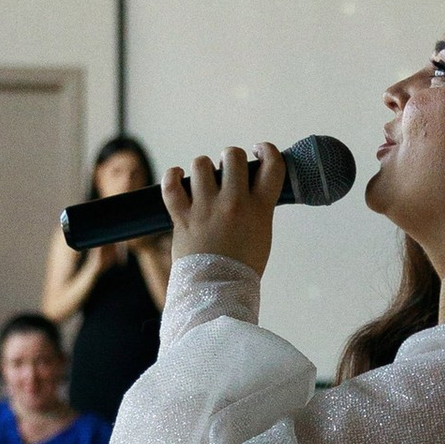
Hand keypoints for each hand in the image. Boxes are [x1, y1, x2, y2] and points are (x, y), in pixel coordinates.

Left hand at [162, 141, 285, 275]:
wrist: (218, 293)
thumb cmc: (241, 268)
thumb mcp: (262, 234)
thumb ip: (257, 208)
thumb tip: (247, 187)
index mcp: (260, 209)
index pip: (273, 164)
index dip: (267, 150)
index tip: (259, 151)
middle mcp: (234, 204)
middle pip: (233, 156)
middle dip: (229, 158)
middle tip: (226, 171)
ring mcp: (206, 209)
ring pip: (201, 165)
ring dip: (201, 168)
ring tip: (202, 180)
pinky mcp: (182, 218)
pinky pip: (171, 185)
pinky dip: (171, 176)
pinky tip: (176, 176)